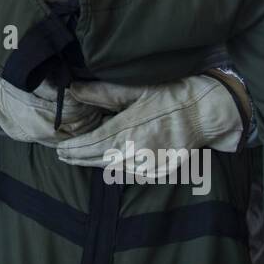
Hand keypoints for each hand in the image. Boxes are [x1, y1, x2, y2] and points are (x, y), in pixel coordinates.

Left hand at [0, 71, 248, 171]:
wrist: (205, 111)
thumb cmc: (170, 95)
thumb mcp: (136, 89)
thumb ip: (102, 92)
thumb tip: (73, 89)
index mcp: (128, 129)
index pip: (92, 144)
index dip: (74, 149)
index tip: (59, 149)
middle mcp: (136, 150)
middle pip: (100, 159)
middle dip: (79, 158)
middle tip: (63, 155)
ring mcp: (150, 163)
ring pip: (115, 169)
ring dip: (96, 165)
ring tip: (80, 159)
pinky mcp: (161, 170)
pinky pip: (134, 174)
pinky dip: (118, 170)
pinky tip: (110, 166)